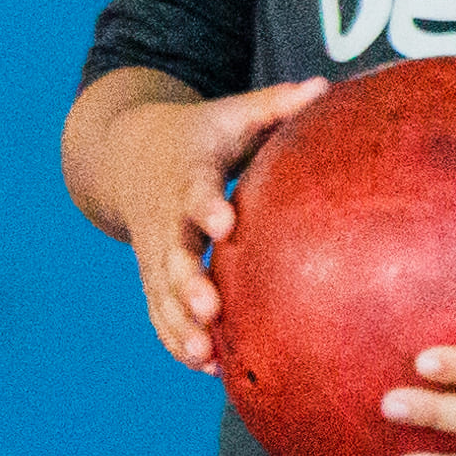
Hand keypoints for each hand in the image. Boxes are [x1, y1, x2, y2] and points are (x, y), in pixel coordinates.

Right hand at [100, 76, 329, 369]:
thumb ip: (275, 104)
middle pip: (172, 256)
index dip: (207, 207)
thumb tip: (323, 87)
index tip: (224, 224)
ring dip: (179, 326)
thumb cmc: (201, 134)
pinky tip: (207, 368)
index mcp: (186, 177)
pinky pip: (160, 313)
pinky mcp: (155, 278)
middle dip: (188, 284)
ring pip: (162, 295)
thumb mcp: (232, 113)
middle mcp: (166, 221)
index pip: (195, 192)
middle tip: (209, 309)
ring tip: (204, 358)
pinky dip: (176, 339)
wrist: (131, 158)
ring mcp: (156, 254)